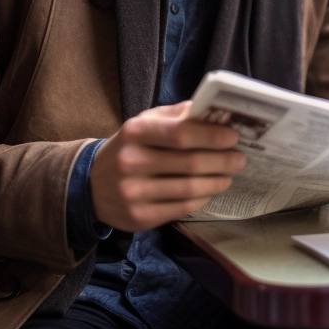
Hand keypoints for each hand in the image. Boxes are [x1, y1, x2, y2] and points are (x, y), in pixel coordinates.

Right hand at [89, 101, 245, 231]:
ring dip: (216, 182)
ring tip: (228, 176)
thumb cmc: (128, 147)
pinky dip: (201, 199)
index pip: (180, 133)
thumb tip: (213, 111)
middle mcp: (131, 162)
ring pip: (189, 189)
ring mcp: (133, 192)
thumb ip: (177, 115)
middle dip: (222, 161)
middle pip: (190, 164)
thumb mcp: (144, 123)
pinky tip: (209, 191)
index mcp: (135, 132)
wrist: (90, 185)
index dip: (211, 136)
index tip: (233, 137)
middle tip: (239, 159)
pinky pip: (181, 208)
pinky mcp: (138, 217)